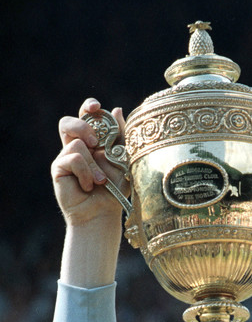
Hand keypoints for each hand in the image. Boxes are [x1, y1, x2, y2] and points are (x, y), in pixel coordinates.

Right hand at [51, 99, 127, 226]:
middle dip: (82, 125)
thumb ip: (121, 136)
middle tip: (95, 141)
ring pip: (75, 142)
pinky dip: (85, 173)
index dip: (88, 107)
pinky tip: (88, 186)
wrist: (103, 214)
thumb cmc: (115, 190)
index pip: (86, 117)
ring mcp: (65, 158)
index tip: (96, 107)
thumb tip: (116, 109)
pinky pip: (72, 158)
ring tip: (100, 181)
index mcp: (92, 142)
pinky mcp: (58, 169)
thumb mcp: (123, 160)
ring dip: (92, 163)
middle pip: (68, 122)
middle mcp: (76, 148)